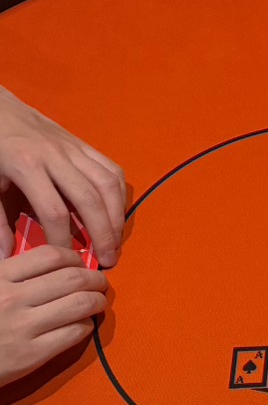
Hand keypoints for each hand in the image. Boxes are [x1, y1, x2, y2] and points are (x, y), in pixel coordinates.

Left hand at [0, 86, 126, 265]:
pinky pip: (111, 169)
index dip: (63, 240)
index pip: (54, 212)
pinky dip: (119, 194)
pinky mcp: (83, 145)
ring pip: (108, 184)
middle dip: (103, 233)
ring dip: (117, 216)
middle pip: (90, 200)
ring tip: (116, 240)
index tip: (66, 259)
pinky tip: (115, 212)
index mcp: (26, 166)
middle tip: (109, 259)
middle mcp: (56, 156)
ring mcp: (73, 149)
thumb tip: (7, 256)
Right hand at [0, 245, 107, 386]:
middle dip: (95, 279)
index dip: (76, 258)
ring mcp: (23, 327)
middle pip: (73, 278)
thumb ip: (15, 273)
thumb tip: (58, 262)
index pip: (51, 256)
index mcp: (0, 276)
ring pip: (80, 303)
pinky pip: (75, 332)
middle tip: (99, 284)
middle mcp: (13, 298)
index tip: (81, 265)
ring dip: (97, 301)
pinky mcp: (33, 354)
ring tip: (97, 302)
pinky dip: (87, 325)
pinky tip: (82, 324)